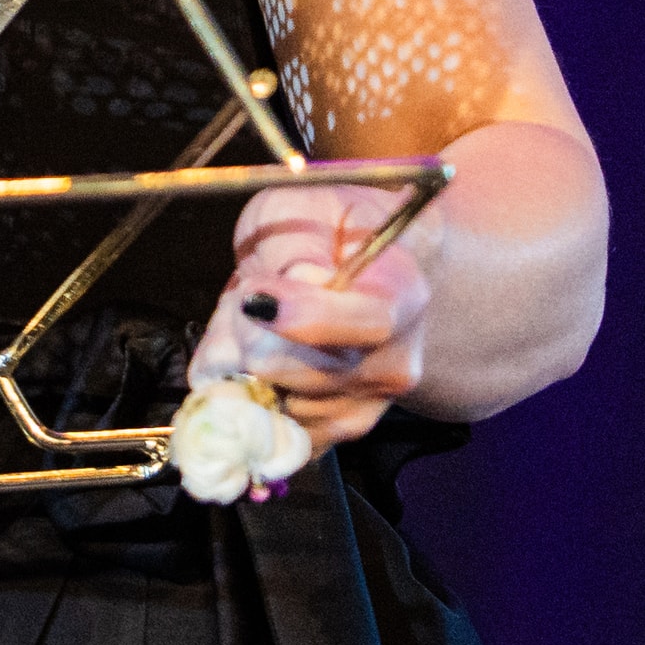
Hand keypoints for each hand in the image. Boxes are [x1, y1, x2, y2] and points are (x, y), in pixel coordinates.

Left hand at [200, 184, 439, 448]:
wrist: (360, 260)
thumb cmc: (325, 226)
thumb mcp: (299, 207)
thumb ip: (292, 247)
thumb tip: (284, 294)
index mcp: (400, 292)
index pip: (368, 322)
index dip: (305, 317)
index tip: (252, 297)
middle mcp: (397, 358)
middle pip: (310, 374)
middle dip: (252, 339)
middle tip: (244, 298)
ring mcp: (371, 402)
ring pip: (286, 409)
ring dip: (244, 370)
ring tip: (249, 325)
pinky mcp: (340, 428)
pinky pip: (281, 437)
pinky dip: (247, 403)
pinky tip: (244, 362)